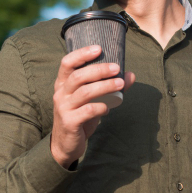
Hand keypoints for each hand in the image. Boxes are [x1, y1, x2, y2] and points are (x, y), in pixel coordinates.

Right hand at [50, 45, 135, 168]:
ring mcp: (64, 108)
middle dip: (99, 70)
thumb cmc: (80, 116)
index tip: (99, 48)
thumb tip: (130, 75)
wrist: (65, 144)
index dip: (82, 54)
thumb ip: (110, 87)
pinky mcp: (70, 122)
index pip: (67, 63)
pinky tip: (109, 108)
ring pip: (84, 92)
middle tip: (116, 68)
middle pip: (78, 76)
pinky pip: (87, 111)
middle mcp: (61, 94)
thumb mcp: (92, 100)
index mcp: (63, 84)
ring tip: (120, 84)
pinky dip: (101, 107)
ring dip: (105, 86)